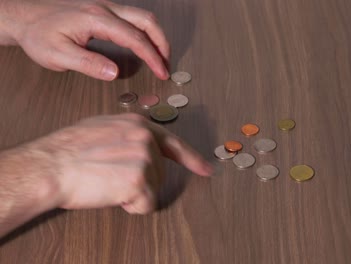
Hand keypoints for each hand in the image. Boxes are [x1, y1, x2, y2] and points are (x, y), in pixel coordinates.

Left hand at [0, 0, 169, 79]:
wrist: (25, 17)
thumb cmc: (38, 35)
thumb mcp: (58, 55)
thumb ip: (88, 63)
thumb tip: (114, 72)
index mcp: (96, 19)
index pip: (134, 38)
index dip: (152, 57)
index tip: (162, 72)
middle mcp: (105, 8)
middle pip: (147, 21)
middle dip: (162, 44)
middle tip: (167, 66)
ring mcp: (106, 7)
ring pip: (142, 17)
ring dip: (156, 37)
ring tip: (161, 58)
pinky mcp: (104, 10)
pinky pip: (134, 18)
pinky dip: (146, 33)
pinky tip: (144, 47)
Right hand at [33, 114, 211, 213]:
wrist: (50, 166)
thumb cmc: (69, 150)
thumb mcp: (103, 127)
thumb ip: (129, 133)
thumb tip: (141, 144)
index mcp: (138, 124)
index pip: (173, 144)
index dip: (191, 158)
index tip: (206, 168)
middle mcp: (146, 138)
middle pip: (160, 172)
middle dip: (140, 180)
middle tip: (109, 175)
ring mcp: (144, 158)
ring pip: (153, 189)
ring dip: (133, 193)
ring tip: (107, 182)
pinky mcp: (139, 180)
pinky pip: (146, 204)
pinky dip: (132, 206)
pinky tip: (111, 194)